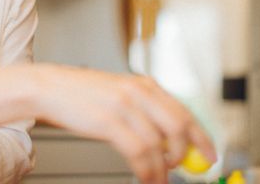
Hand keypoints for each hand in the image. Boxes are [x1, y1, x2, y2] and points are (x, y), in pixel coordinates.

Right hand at [36, 65, 215, 183]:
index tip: (210, 154)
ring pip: (159, 145)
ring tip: (157, 180)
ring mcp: (124, 106)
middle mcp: (138, 91)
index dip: (202, 136)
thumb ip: (144, 109)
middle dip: (185, 154)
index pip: (184, 111)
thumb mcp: (119, 93)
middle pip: (178, 127)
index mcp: (144, 84)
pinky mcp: (109, 122)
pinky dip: (146, 171)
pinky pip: (139, 153)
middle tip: (180, 170)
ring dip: (162, 169)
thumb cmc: (80, 93)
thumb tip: (169, 138)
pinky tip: (144, 177)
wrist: (49, 87)